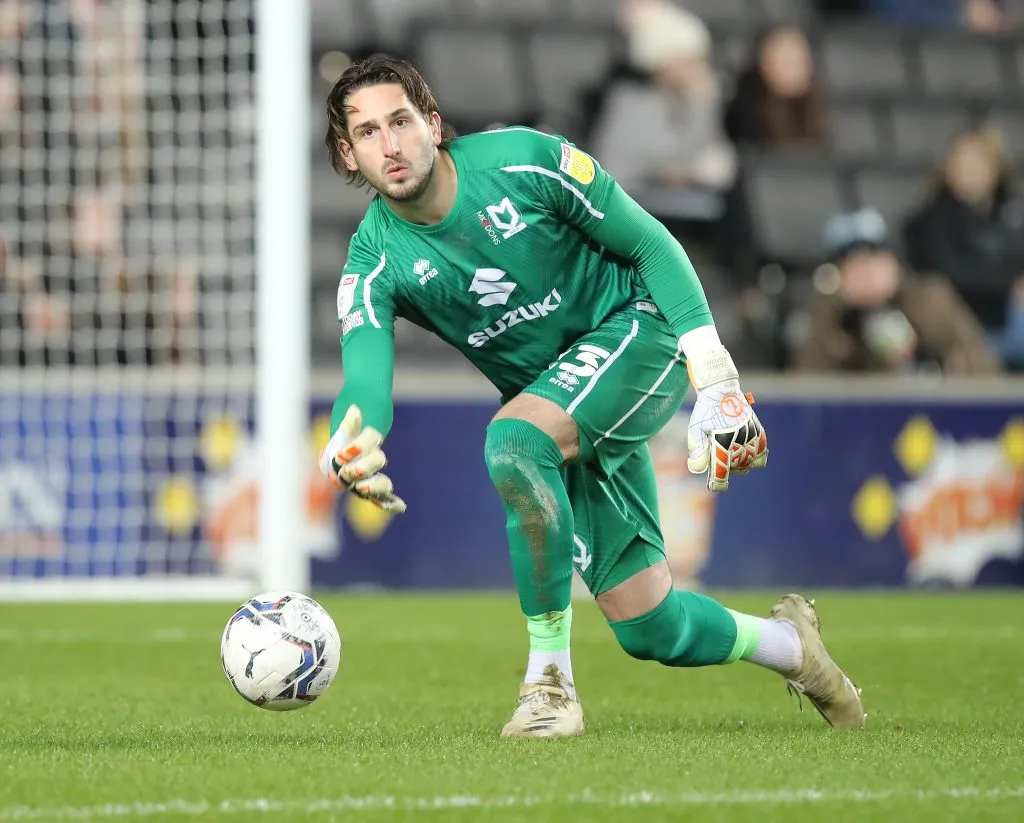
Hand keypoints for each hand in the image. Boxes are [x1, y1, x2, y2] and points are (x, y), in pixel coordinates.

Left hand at [318, 405, 406, 512]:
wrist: (340, 461)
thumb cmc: (342, 445)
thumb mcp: (341, 434)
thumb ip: (349, 425)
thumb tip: (354, 410)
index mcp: (368, 442)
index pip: (370, 438)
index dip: (359, 446)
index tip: (341, 454)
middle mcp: (374, 459)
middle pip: (377, 460)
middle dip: (363, 467)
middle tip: (346, 472)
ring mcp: (375, 477)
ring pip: (383, 482)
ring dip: (374, 486)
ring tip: (361, 489)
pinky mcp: (374, 492)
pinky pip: (388, 498)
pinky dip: (393, 503)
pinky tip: (400, 507)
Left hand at [684, 345, 767, 492]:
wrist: (722, 391)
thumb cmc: (705, 412)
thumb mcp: (695, 430)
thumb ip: (697, 451)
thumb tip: (698, 470)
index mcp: (722, 443)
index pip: (721, 475)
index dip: (717, 484)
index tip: (713, 484)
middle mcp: (739, 443)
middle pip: (734, 470)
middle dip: (724, 467)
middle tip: (715, 453)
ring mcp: (751, 439)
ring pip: (748, 465)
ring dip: (738, 463)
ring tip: (728, 449)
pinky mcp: (759, 434)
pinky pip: (761, 455)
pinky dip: (753, 457)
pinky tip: (741, 449)